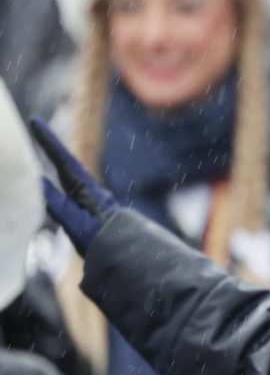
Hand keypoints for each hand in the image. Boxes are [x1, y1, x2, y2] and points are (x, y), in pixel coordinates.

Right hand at [27, 117, 117, 253]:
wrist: (131, 254)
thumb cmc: (103, 240)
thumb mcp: (75, 222)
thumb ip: (55, 202)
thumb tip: (35, 180)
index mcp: (85, 189)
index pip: (62, 160)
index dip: (47, 141)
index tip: (33, 120)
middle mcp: (89, 190)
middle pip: (65, 163)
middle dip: (49, 146)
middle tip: (34, 126)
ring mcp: (91, 200)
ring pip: (69, 175)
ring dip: (56, 160)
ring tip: (43, 145)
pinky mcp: (92, 212)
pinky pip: (71, 189)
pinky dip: (61, 179)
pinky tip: (59, 181)